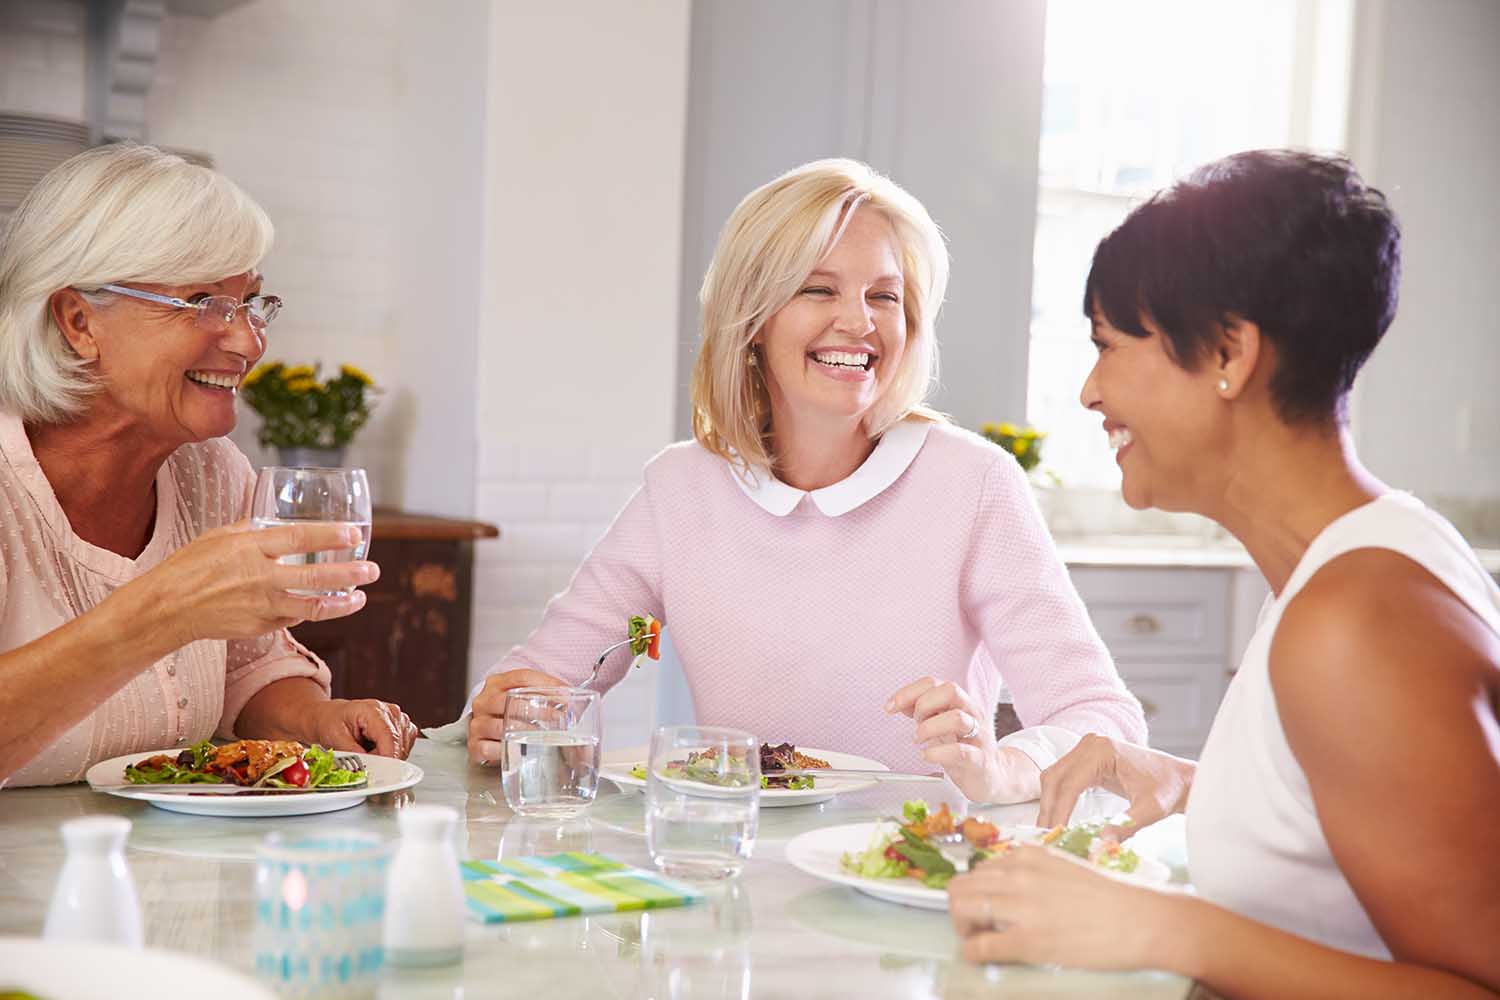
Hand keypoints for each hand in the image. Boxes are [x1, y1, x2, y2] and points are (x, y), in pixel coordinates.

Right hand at [124, 520, 378, 649]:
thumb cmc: (190, 567)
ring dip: (342, 603)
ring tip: (361, 596)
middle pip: (314, 576)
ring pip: (312, 606)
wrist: (166, 609)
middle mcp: (259, 577)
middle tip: (372, 569)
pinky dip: (312, 612)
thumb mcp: (219, 536)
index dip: (331, 536)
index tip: (354, 533)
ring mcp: (261, 605)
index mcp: (249, 548)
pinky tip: (328, 606)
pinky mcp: (259, 627)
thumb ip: (253, 529)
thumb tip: (279, 520)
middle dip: (349, 573)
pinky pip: (293, 618)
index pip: (299, 538)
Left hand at [303, 698, 417, 758]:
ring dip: (387, 758)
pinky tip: (377, 750)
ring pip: (403, 749)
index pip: (389, 737)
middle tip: (362, 760)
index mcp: (374, 710)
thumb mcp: (335, 738)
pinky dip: (392, 755)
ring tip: (367, 751)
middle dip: (382, 761)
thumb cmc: (333, 722)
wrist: (333, 715)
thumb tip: (367, 769)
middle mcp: (391, 712)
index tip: (381, 775)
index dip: (387, 759)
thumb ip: (353, 754)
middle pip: (398, 746)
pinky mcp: (403, 728)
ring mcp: (399, 719)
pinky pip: (405, 748)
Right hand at [467, 668, 567, 765]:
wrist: (488, 733)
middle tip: (559, 718)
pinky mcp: (474, 745)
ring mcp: (477, 723)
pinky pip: (487, 748)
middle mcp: (483, 701)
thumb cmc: (512, 713)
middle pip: (510, 701)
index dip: (547, 684)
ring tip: (545, 735)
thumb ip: (546, 695)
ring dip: (526, 731)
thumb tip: (577, 704)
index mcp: (496, 682)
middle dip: (540, 710)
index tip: (567, 694)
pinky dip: (505, 750)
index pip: (522, 677)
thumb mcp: (525, 697)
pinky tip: (520, 751)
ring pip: (500, 726)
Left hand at [885, 676, 1039, 801]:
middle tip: (914, 723)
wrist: (993, 776)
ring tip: (918, 740)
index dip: (908, 692)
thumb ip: (921, 711)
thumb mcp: (940, 724)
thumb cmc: (964, 748)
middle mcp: (972, 714)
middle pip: (951, 690)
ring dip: (929, 728)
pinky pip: (961, 752)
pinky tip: (926, 756)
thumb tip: (898, 702)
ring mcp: (978, 736)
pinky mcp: (980, 761)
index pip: (934, 683)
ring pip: (957, 718)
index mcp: (960, 703)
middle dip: (924, 704)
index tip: (890, 707)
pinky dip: (938, 753)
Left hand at [948, 844, 1180, 969]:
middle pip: (959, 888)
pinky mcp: (1027, 941)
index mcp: (1027, 857)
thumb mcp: (1063, 867)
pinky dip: (973, 952)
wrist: (1140, 921)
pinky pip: (979, 946)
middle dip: (960, 909)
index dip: (974, 892)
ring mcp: (1020, 908)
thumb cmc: (1109, 898)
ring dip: (963, 928)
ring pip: (960, 911)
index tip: (982, 906)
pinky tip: (982, 956)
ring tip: (980, 939)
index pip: (977, 870)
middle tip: (975, 926)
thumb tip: (1006, 885)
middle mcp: (1017, 876)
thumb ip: (1031, 871)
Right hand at [1036, 733, 1194, 835]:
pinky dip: (1058, 798)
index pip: (1070, 783)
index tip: (1055, 835)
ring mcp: (1087, 748)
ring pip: (1054, 777)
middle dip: (1048, 808)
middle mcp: (1090, 744)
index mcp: (1103, 750)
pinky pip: (1064, 778)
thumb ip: (1126, 826)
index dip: (1060, 811)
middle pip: (1055, 777)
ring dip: (1049, 803)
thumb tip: (1102, 844)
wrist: (1180, 779)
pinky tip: (1058, 818)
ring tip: (1048, 831)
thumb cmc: (1168, 790)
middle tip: (1045, 837)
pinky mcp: (1088, 758)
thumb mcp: (1151, 810)